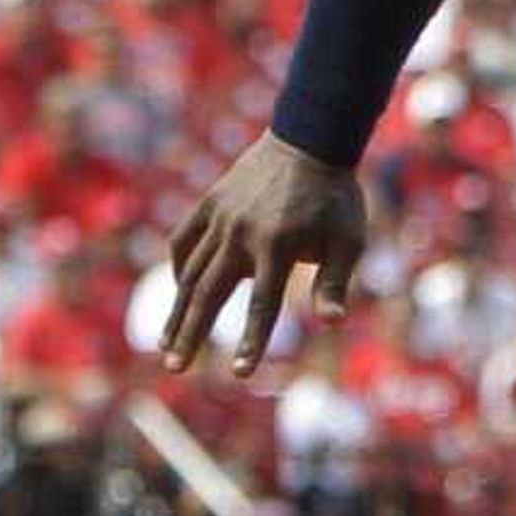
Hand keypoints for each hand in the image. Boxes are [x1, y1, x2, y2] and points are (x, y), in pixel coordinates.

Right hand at [160, 133, 367, 375]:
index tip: (239, 374)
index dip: (251, 341)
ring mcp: (220, 219)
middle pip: (209, 294)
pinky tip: (179, 290)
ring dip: (177, 310)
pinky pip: (183, 239)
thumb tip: (332, 322)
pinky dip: (179, 265)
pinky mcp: (209, 204)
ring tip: (166, 343)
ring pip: (191, 272)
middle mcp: (242, 235)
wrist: (310, 142)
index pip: (262, 306)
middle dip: (191, 334)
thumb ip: (335, 281)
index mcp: (278, 247)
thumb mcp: (348, 239)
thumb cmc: (336, 198)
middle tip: (175, 368)